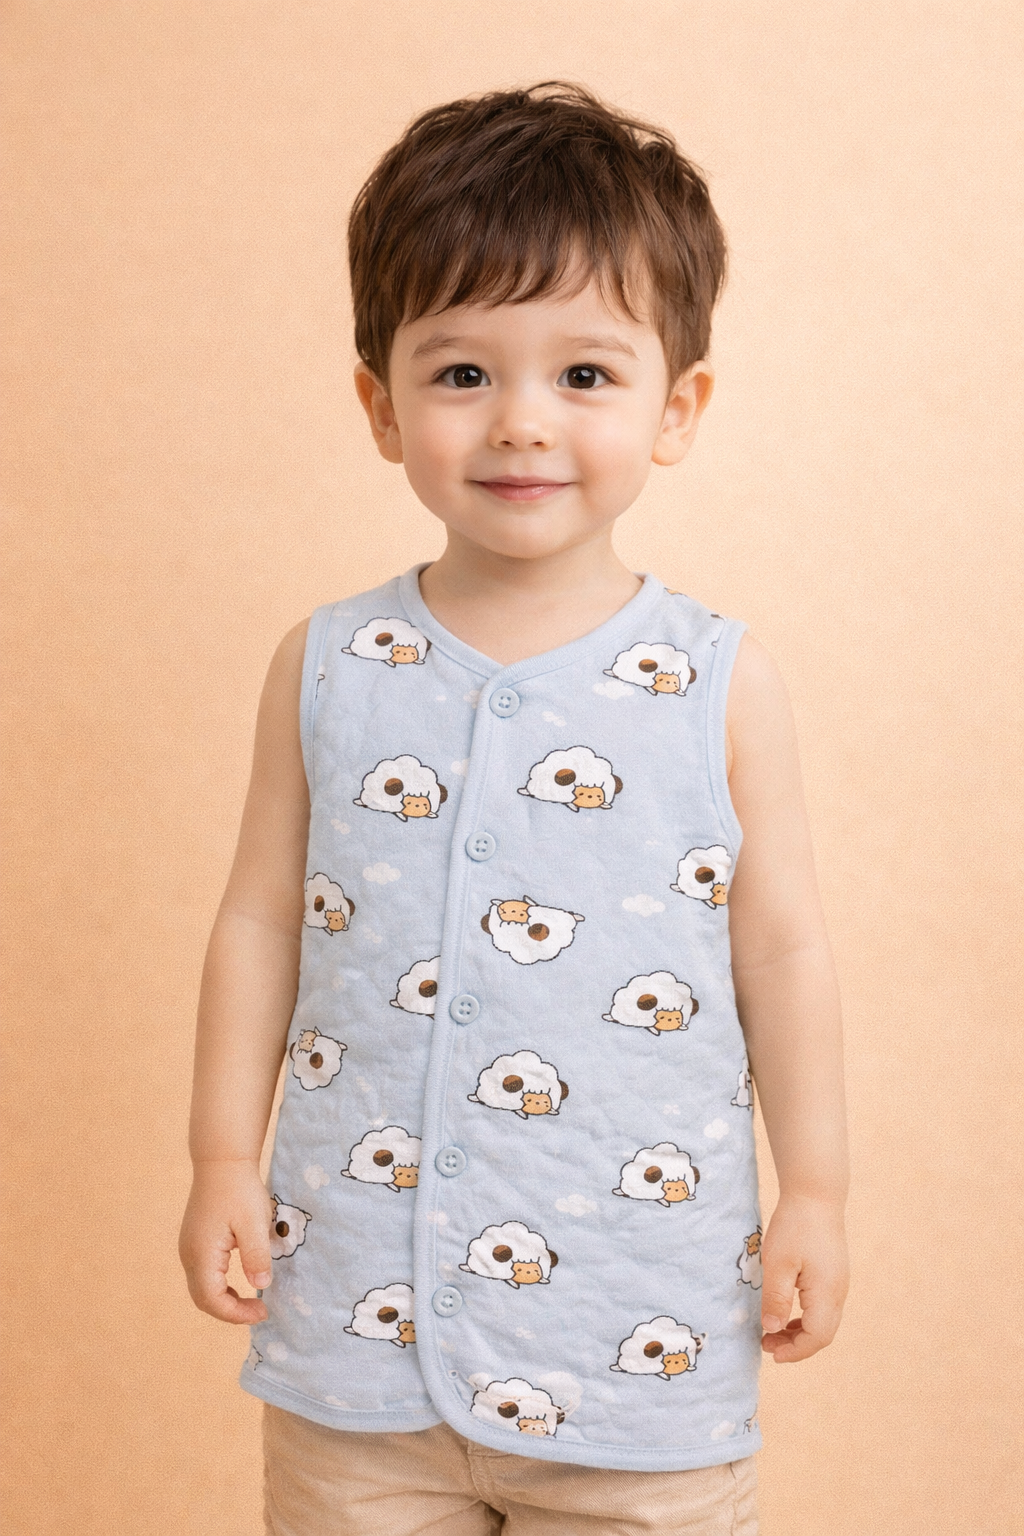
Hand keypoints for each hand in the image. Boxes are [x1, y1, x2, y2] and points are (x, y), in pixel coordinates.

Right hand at [179, 1159, 273, 1323]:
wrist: (222, 1161)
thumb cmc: (239, 1189)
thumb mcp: (254, 1223)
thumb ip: (256, 1256)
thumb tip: (260, 1286)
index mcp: (202, 1254)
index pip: (212, 1300)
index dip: (236, 1314)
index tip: (262, 1313)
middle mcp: (189, 1255)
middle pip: (203, 1299)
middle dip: (230, 1311)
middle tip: (259, 1312)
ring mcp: (189, 1248)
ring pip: (200, 1289)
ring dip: (224, 1300)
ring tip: (251, 1302)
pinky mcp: (194, 1242)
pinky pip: (202, 1275)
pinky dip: (219, 1287)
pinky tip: (238, 1284)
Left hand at [759, 1192, 848, 1362]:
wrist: (816, 1194)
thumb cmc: (795, 1227)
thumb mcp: (778, 1264)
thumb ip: (776, 1299)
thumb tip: (772, 1330)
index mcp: (827, 1293)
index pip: (817, 1337)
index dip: (796, 1352)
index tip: (771, 1353)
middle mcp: (838, 1292)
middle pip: (823, 1333)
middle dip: (796, 1345)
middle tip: (766, 1344)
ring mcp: (839, 1283)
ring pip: (824, 1321)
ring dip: (800, 1332)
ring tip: (773, 1331)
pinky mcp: (834, 1274)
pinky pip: (823, 1307)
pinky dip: (805, 1317)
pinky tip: (787, 1313)